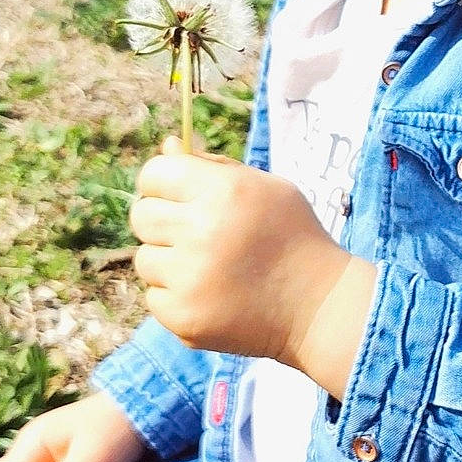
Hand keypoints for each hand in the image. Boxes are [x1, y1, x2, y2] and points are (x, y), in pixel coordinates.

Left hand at [129, 142, 376, 395]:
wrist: (319, 307)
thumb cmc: (292, 239)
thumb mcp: (265, 189)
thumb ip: (213, 166)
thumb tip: (168, 144)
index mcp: (224, 192)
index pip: (155, 174)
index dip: (161, 184)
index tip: (176, 198)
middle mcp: (203, 231)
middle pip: (141, 216)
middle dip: (163, 223)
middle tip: (196, 237)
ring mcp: (190, 278)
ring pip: (145, 259)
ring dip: (169, 263)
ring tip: (210, 271)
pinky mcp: (184, 317)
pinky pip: (154, 297)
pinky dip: (176, 297)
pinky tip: (211, 297)